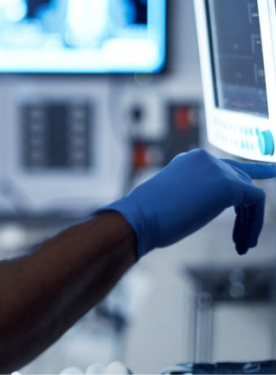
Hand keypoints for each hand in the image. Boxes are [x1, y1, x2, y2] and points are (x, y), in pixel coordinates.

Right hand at [96, 149, 275, 257]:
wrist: (141, 216)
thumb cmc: (149, 216)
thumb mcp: (175, 198)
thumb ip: (194, 194)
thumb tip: (204, 205)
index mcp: (189, 160)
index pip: (224, 167)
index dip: (242, 181)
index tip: (266, 174)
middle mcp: (205, 158)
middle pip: (241, 180)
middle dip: (247, 212)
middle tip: (245, 240)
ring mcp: (217, 168)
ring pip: (250, 193)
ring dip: (250, 223)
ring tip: (243, 246)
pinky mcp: (229, 184)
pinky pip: (256, 201)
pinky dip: (255, 224)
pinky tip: (245, 243)